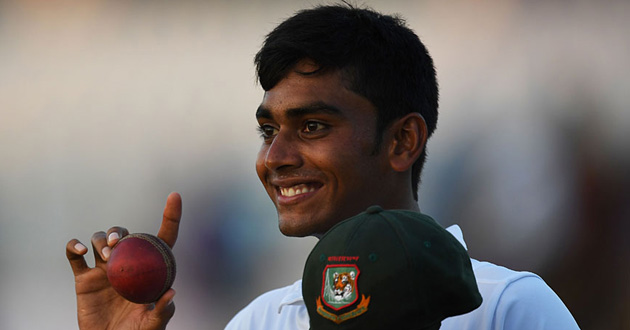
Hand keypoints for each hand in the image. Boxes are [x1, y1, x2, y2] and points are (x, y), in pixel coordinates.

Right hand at [66, 192, 181, 329]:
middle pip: (123, 234)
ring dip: (100, 239)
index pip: (163, 237)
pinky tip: (81, 249)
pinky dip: (75, 245)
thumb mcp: (153, 325)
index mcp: (148, 268)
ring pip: (99, 239)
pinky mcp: (83, 278)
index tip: (175, 195)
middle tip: (116, 245)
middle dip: (119, 232)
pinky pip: (74, 255)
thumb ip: (163, 311)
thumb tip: (171, 292)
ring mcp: (103, 269)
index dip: (171, 215)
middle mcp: (126, 263)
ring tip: (104, 253)